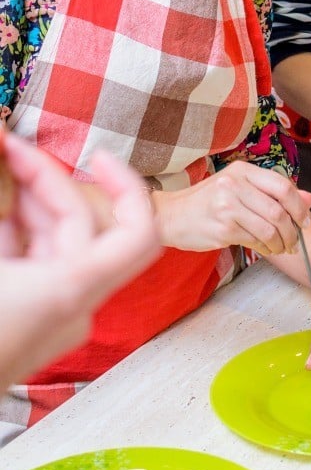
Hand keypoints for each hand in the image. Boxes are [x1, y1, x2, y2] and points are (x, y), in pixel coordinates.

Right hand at [0, 131, 160, 390]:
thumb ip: (0, 204)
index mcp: (70, 288)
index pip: (139, 231)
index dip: (127, 185)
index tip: (98, 155)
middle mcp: (74, 304)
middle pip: (82, 224)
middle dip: (45, 179)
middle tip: (8, 148)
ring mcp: (55, 316)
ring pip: (58, 241)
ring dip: (30, 201)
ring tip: (2, 167)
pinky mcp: (35, 321)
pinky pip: (39, 264)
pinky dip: (20, 232)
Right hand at [155, 160, 310, 254]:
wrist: (171, 216)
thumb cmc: (207, 202)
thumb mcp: (239, 188)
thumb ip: (272, 193)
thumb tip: (309, 198)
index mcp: (242, 170)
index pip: (282, 186)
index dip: (299, 206)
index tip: (305, 222)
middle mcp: (235, 184)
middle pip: (279, 210)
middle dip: (292, 230)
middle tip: (294, 241)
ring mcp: (228, 206)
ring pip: (269, 228)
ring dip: (281, 243)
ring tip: (281, 248)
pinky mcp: (223, 227)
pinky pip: (255, 241)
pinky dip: (265, 248)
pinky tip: (265, 249)